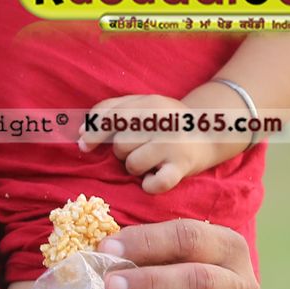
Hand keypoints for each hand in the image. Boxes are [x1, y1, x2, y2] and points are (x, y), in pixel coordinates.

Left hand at [82, 92, 252, 193]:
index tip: (85, 146)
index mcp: (149, 103)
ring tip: (149, 162)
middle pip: (120, 144)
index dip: (93, 134)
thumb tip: (79, 135)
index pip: (110, 118)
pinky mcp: (183, 166)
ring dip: (135, 168)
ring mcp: (173, 144)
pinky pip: (155, 184)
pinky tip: (154, 177)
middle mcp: (162, 121)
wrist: (210, 133)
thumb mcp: (140, 106)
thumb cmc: (163, 122)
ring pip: (133, 164)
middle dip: (122, 152)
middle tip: (138, 149)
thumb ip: (108, 112)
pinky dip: (150, 185)